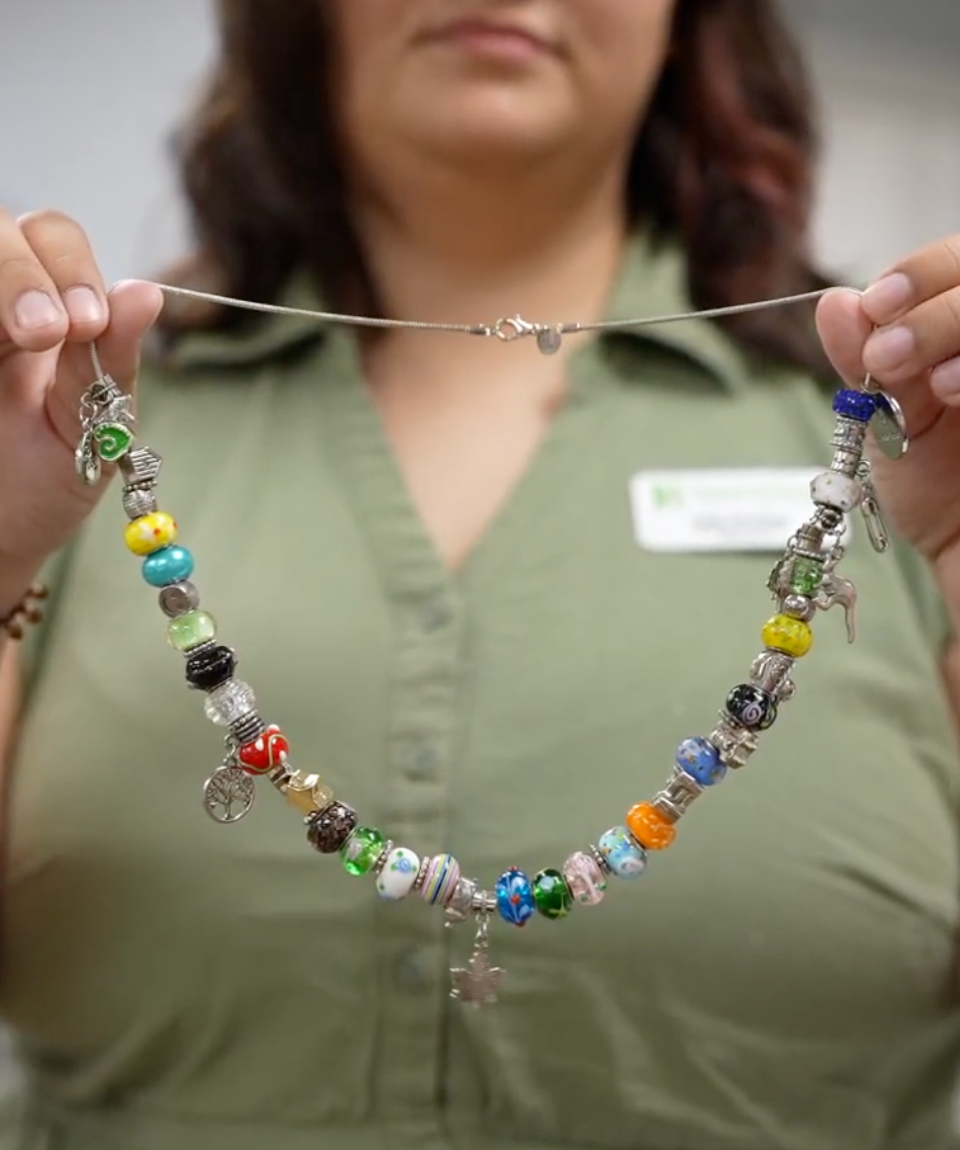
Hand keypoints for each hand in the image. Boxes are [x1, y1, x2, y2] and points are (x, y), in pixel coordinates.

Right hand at [0, 208, 162, 602]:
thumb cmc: (46, 481)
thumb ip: (111, 359)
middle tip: (47, 331)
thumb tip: (146, 290)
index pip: (52, 236)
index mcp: (46, 306)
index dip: (70, 265)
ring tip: (26, 336)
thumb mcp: (93, 425)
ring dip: (2, 282)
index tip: (88, 322)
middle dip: (24, 270)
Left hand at [815, 236, 959, 577]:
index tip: (875, 303)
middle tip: (888, 354)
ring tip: (930, 386)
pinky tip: (954, 393)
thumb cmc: (937, 490)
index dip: (922, 271)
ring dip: (959, 331)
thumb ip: (864, 361)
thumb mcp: (889, 421)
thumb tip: (833, 302)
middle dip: (936, 311)